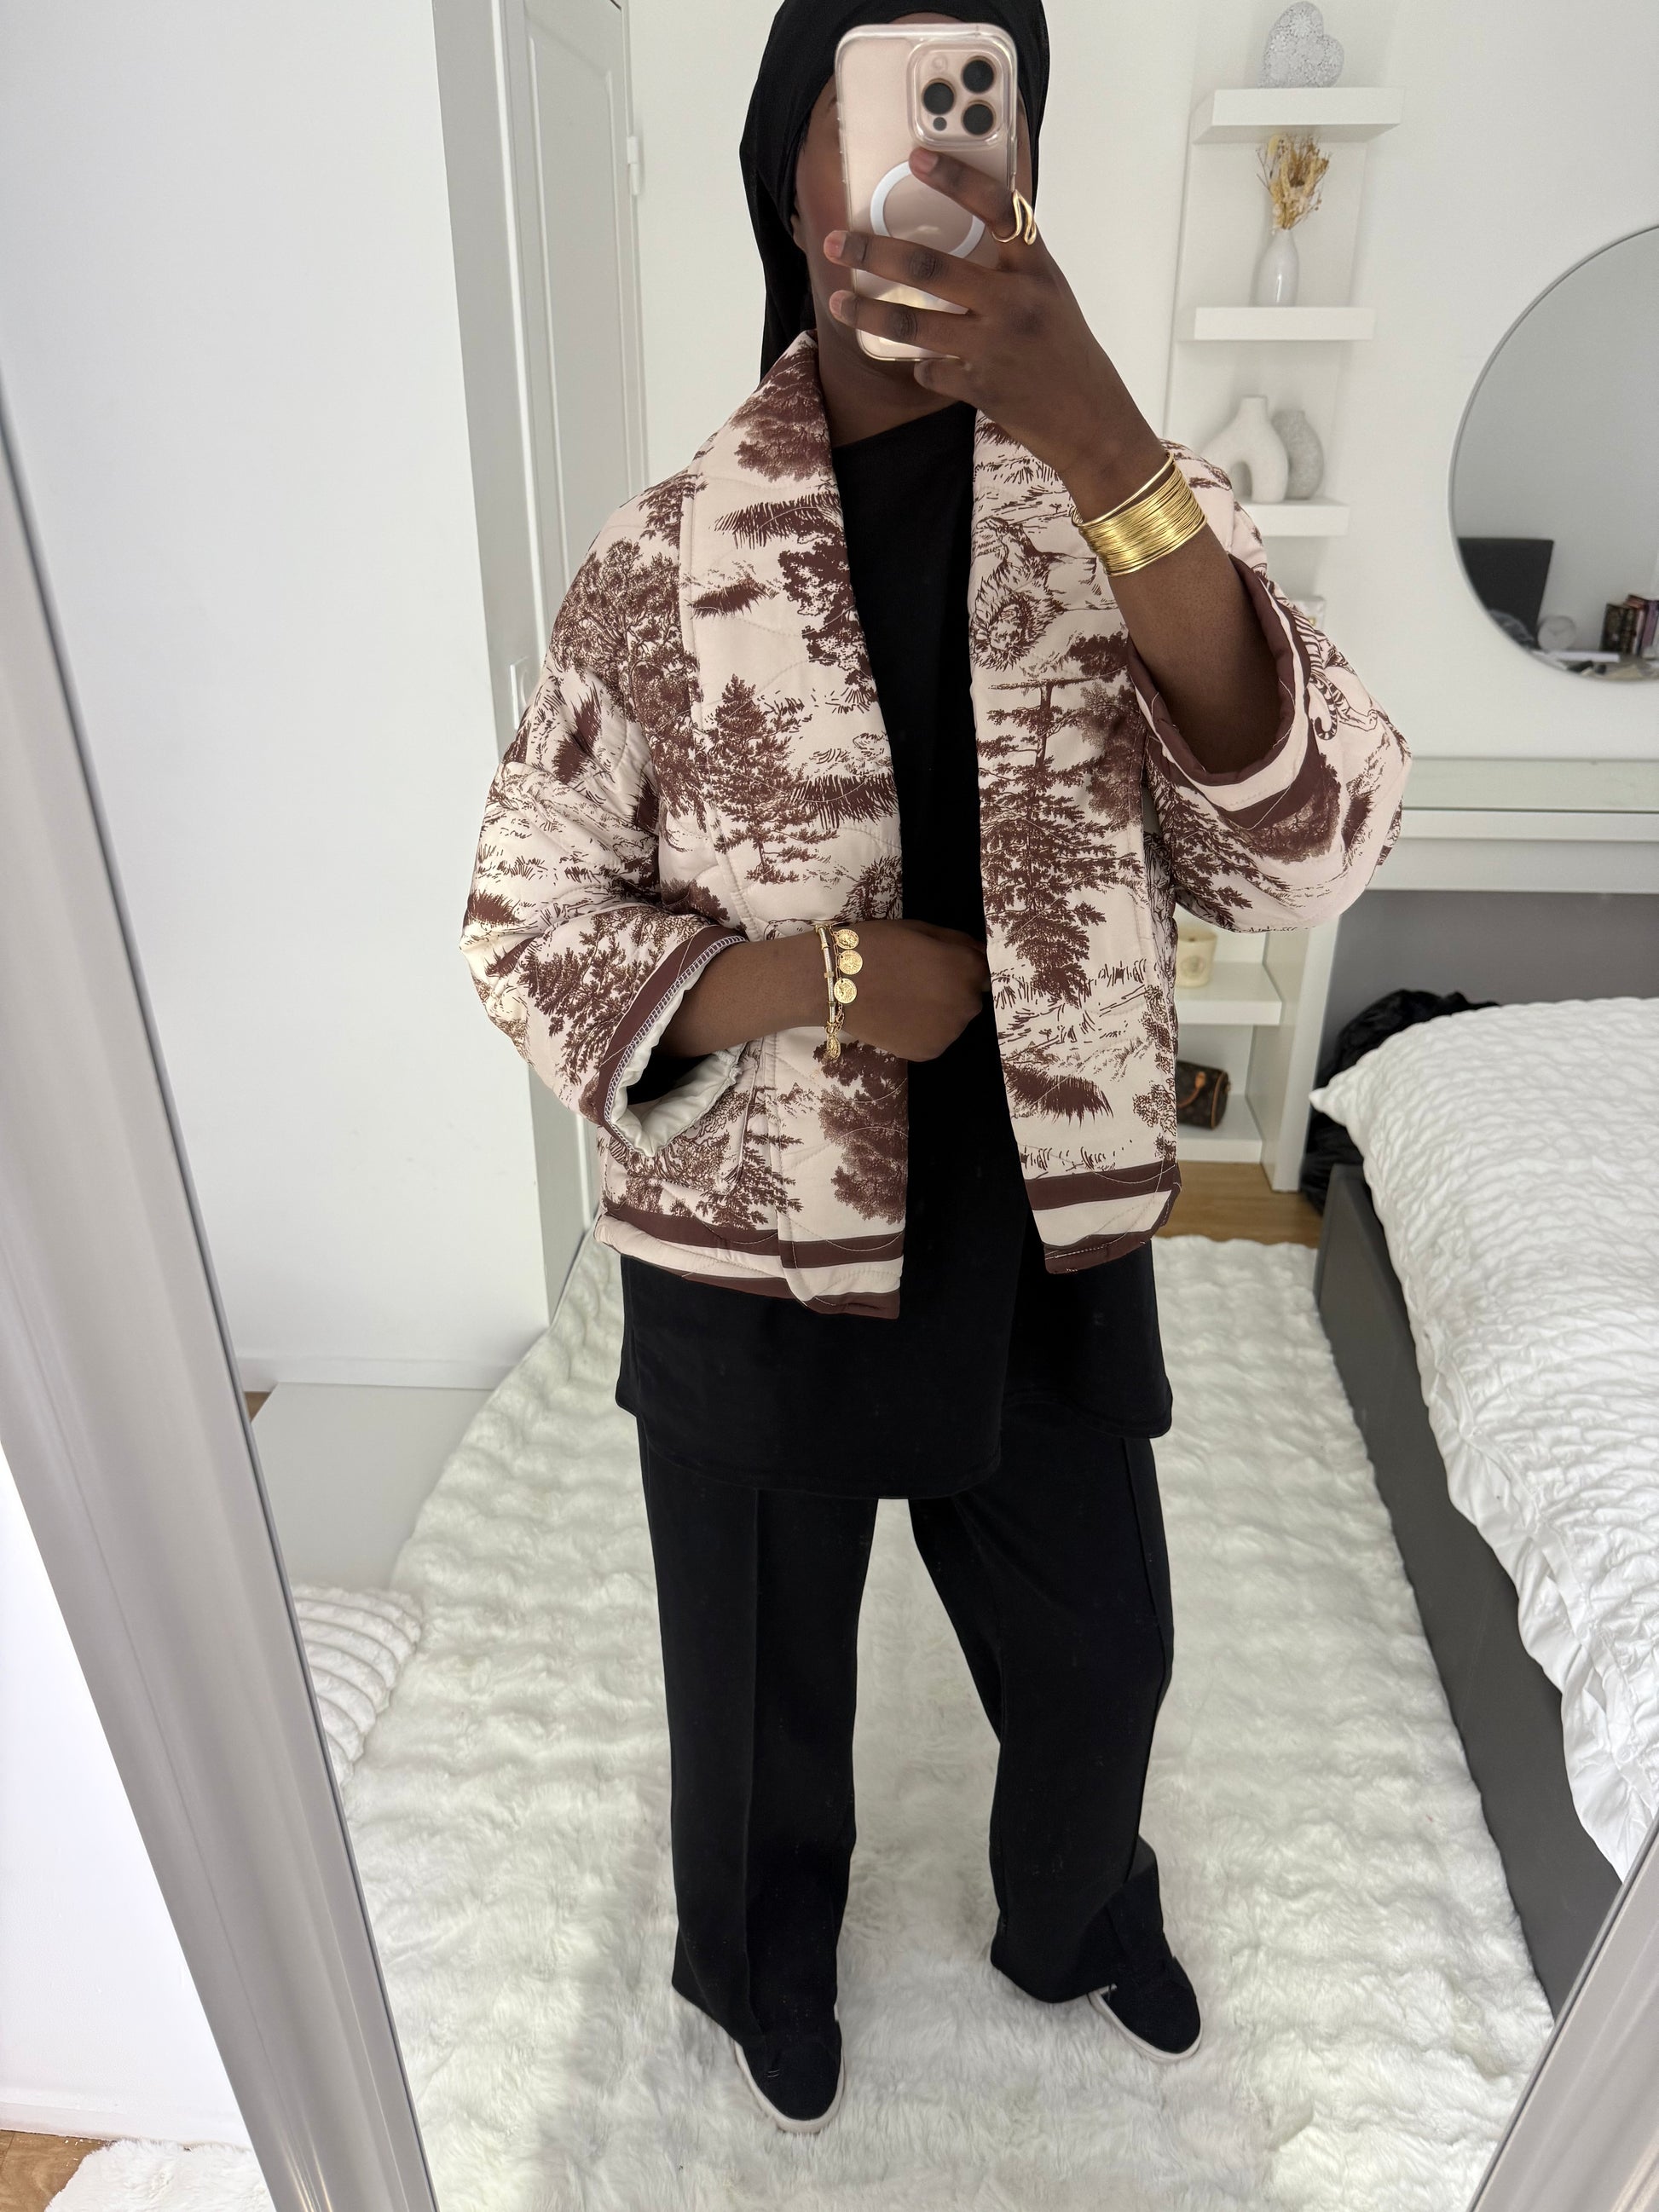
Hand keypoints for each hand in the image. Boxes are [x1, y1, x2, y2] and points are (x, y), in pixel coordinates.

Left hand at [823, 147, 1166, 517]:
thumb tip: (966, 237)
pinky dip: (921, 368)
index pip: (996, 208)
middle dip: (875, 251)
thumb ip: (1012, 265)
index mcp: (1035, 269)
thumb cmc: (1067, 352)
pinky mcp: (981, 387)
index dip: (956, 178)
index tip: (917, 157)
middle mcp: (1014, 302)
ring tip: (837, 301)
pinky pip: (931, 371)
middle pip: (930, 267)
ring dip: (869, 311)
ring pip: (914, 325)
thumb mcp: (1049, 294)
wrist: (1091, 418)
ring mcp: (995, 346)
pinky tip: (922, 366)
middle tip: (838, 241)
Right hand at [838, 919, 988, 1060]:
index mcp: (968, 968)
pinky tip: (899, 1018)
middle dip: (952, 991)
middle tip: (917, 983)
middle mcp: (967, 1003)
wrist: (836, 982)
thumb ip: (958, 942)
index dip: (961, 967)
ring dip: (938, 1013)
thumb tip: (979, 952)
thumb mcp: (921, 929)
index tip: (939, 966)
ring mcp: (949, 1032)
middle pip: (970, 998)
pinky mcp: (928, 1052)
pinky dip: (922, 1031)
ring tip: (905, 1001)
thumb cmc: (877, 946)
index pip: (983, 971)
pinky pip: (934, 1039)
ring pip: (953, 1021)